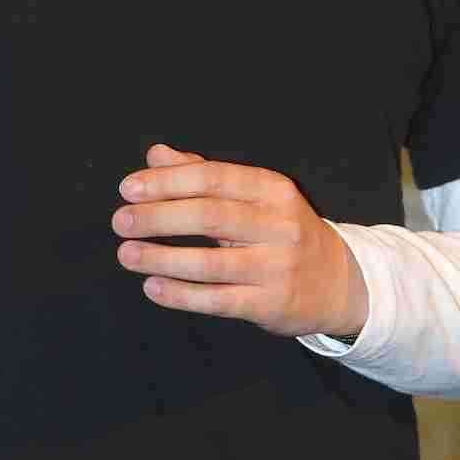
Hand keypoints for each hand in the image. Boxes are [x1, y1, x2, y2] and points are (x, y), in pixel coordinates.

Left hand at [111, 143, 368, 339]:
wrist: (338, 282)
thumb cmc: (281, 232)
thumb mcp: (254, 196)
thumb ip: (203, 174)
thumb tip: (155, 155)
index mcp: (272, 189)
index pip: (213, 178)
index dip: (168, 182)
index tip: (128, 188)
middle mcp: (278, 225)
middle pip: (209, 215)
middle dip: (159, 217)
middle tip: (121, 220)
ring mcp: (277, 267)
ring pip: (210, 262)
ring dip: (162, 257)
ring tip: (126, 253)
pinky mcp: (271, 304)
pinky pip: (218, 300)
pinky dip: (181, 294)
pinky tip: (152, 287)